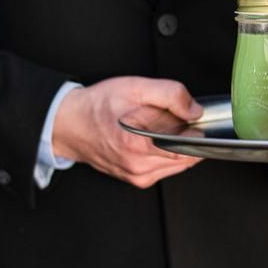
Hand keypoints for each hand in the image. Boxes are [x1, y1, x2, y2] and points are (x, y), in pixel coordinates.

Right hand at [52, 76, 203, 188]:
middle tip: (174, 119)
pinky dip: (169, 154)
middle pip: (187, 156)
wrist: (70, 123)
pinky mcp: (136, 179)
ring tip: (160, 128)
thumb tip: (195, 110)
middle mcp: (138, 166)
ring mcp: (137, 175)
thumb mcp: (137, 87)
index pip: (189, 148)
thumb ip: (171, 95)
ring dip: (180, 146)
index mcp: (139, 145)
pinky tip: (155, 139)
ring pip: (179, 164)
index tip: (193, 119)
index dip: (197, 131)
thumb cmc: (99, 105)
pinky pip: (166, 168)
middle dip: (188, 137)